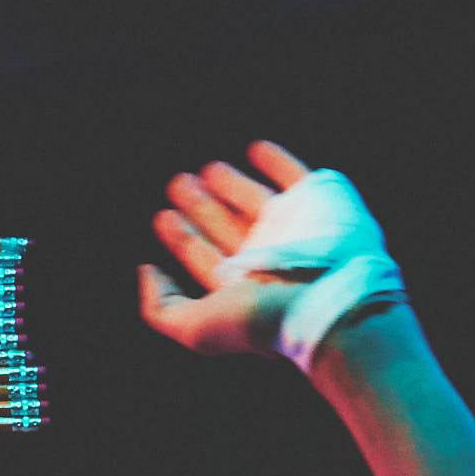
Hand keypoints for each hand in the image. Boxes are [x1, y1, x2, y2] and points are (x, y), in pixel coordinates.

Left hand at [140, 141, 402, 366]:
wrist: (328, 300)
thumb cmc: (262, 319)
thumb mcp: (195, 326)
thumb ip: (161, 308)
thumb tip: (146, 273)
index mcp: (239, 286)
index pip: (204, 257)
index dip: (182, 237)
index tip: (162, 216)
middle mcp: (265, 258)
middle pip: (224, 225)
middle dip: (200, 206)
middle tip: (178, 183)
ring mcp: (292, 229)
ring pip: (253, 199)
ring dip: (230, 183)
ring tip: (206, 169)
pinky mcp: (318, 201)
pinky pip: (294, 174)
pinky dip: (276, 160)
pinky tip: (256, 148)